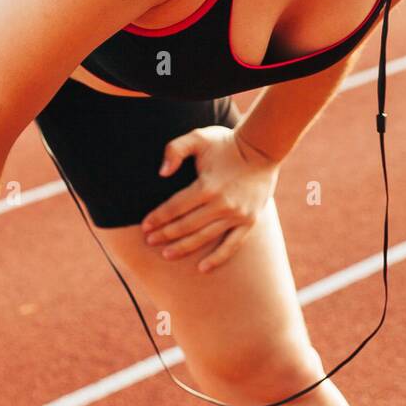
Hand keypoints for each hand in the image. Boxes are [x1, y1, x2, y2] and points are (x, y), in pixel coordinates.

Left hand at [142, 125, 279, 271]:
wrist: (262, 149)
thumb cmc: (226, 142)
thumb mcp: (199, 137)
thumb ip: (175, 150)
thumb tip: (162, 173)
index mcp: (207, 186)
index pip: (175, 207)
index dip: (157, 217)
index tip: (144, 226)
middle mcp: (222, 204)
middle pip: (186, 225)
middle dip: (165, 234)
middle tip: (149, 241)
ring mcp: (237, 215)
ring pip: (205, 237)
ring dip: (184, 248)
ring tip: (166, 255)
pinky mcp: (249, 221)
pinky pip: (232, 245)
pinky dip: (217, 259)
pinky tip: (202, 269)